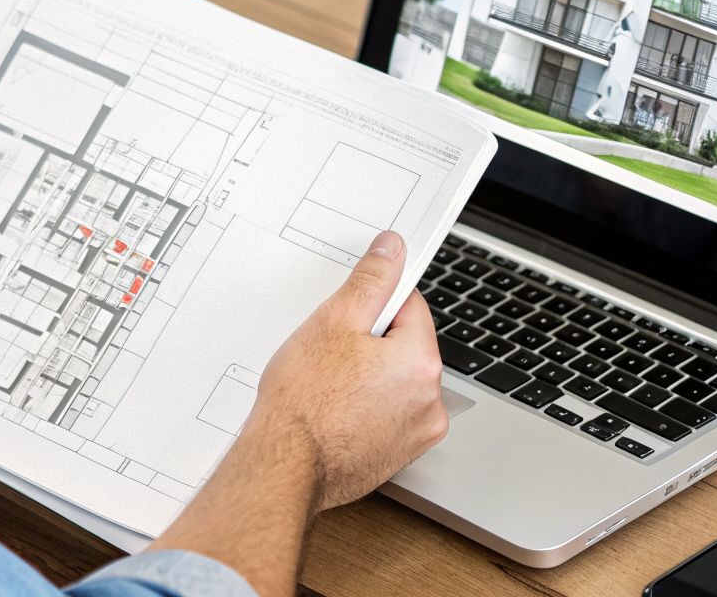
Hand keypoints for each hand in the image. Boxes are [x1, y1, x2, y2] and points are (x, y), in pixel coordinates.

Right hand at [147, 231, 445, 594]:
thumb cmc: (303, 402)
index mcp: (421, 362)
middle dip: (372, 341)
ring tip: (331, 385)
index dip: (376, 302)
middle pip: (406, 345)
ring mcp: (417, 433)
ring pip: (397, 380)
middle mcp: (430, 400)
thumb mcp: (333, 321)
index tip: (352, 312)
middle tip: (331, 352)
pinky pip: (390, 414)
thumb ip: (371, 281)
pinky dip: (369, 407)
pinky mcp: (400, 455)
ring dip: (371, 375)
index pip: (411, 305)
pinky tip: (336, 410)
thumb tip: (392, 250)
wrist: (285, 466)